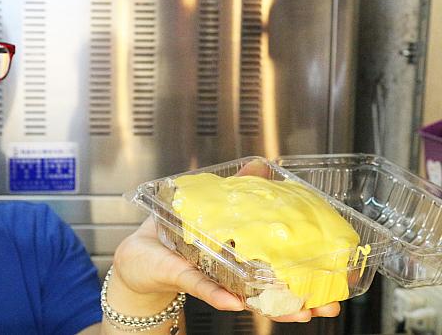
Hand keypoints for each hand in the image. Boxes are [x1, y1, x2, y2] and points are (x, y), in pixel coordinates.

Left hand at [110, 158, 340, 322]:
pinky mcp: (183, 276)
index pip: (281, 268)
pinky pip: (202, 287)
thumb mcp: (207, 206)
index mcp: (242, 256)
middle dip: (304, 300)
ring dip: (272, 306)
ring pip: (245, 297)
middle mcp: (230, 274)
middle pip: (272, 292)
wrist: (137, 255)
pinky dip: (217, 294)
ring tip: (298, 311)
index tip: (339, 282)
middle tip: (330, 304)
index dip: (310, 276)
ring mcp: (210, 279)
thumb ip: (236, 189)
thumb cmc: (172, 234)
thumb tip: (262, 166)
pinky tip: (234, 302)